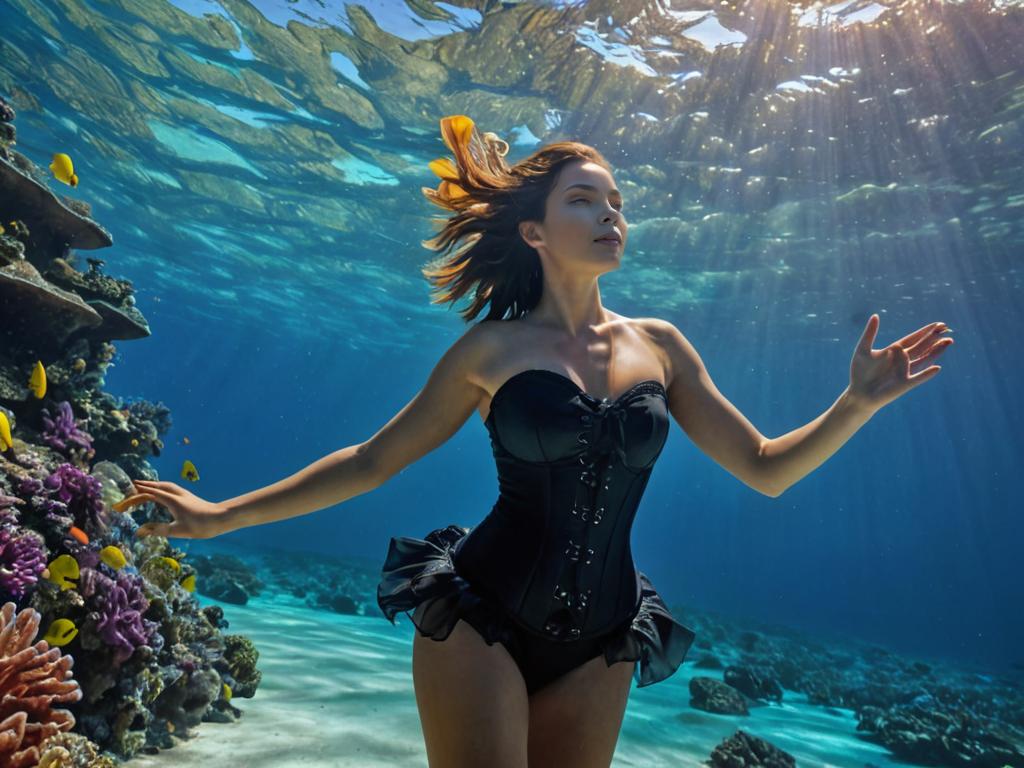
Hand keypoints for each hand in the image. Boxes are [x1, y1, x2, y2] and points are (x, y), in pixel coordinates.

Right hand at [113, 480, 230, 538]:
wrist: (221, 518)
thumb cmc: (200, 525)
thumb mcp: (177, 531)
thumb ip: (157, 530)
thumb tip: (139, 531)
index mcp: (172, 500)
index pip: (151, 494)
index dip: (138, 494)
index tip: (127, 494)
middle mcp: (177, 494)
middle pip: (158, 486)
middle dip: (145, 486)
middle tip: (133, 485)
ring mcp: (184, 494)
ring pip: (166, 485)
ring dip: (154, 484)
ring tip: (146, 485)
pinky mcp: (189, 497)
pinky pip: (172, 488)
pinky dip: (163, 487)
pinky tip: (164, 493)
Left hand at [848, 314, 953, 412]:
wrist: (858, 392)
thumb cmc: (859, 372)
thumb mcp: (863, 350)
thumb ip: (870, 333)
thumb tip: (875, 315)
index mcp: (894, 350)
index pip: (913, 338)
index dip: (925, 331)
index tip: (939, 324)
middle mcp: (903, 359)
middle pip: (922, 346)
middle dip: (934, 338)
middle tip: (948, 329)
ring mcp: (905, 371)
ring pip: (924, 359)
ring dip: (935, 351)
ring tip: (948, 341)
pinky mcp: (904, 384)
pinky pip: (918, 377)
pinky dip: (926, 374)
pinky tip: (936, 368)